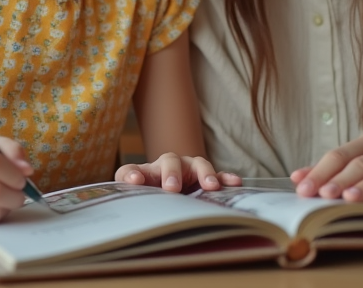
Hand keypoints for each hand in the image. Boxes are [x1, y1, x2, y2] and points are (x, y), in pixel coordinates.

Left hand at [115, 152, 242, 192]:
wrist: (168, 200)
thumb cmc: (150, 200)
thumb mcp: (136, 201)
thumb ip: (128, 197)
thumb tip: (130, 190)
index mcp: (144, 174)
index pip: (133, 170)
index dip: (133, 174)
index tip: (135, 182)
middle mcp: (167, 167)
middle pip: (169, 160)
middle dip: (172, 173)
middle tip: (172, 188)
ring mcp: (189, 170)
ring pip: (197, 164)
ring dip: (204, 174)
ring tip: (211, 186)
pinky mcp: (205, 179)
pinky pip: (217, 176)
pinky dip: (225, 178)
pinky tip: (234, 183)